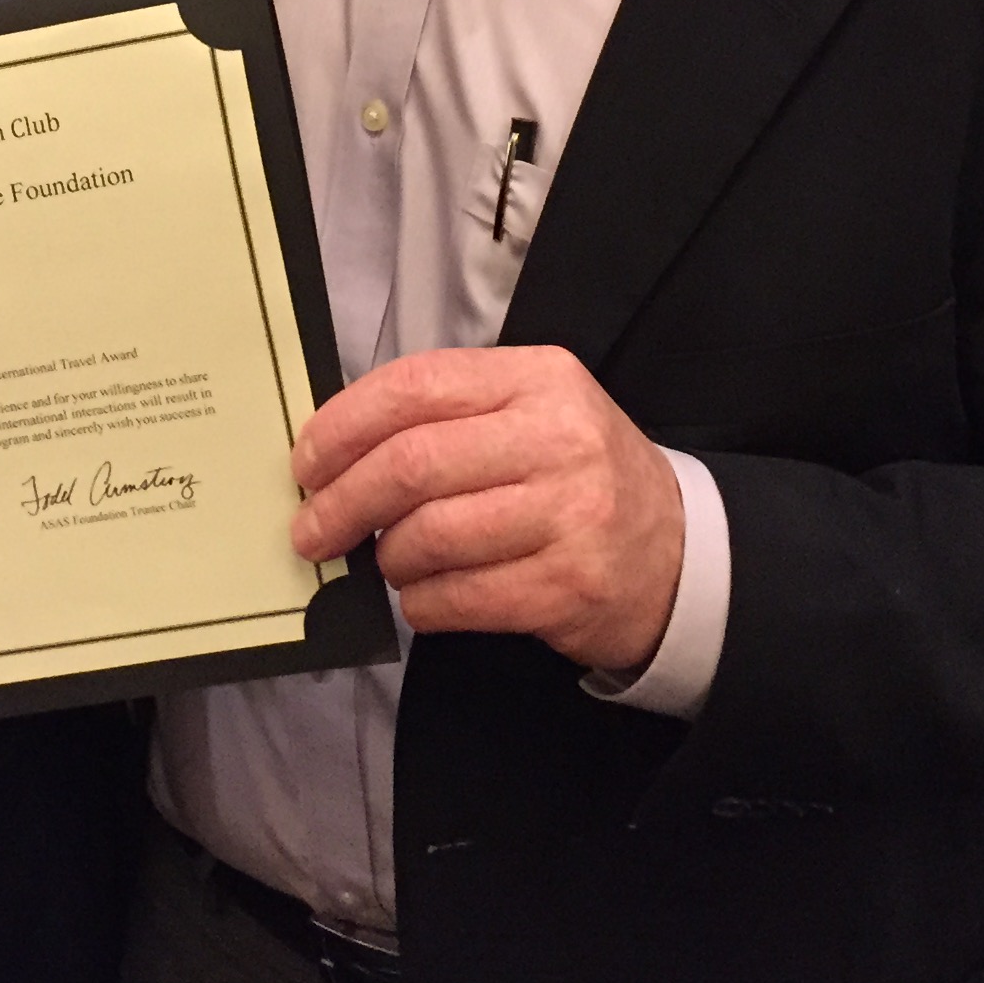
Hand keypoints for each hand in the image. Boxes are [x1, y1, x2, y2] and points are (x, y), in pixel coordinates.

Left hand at [290, 345, 683, 674]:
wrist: (677, 554)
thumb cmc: (577, 479)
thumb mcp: (531, 415)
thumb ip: (446, 418)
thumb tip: (333, 453)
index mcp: (539, 379)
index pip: (417, 386)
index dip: (344, 425)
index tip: (306, 462)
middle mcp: (558, 438)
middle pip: (412, 463)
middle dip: (342, 502)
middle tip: (311, 531)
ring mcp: (568, 514)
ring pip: (429, 535)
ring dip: (386, 558)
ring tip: (385, 562)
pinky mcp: (566, 586)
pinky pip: (456, 599)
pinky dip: (420, 603)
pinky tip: (424, 596)